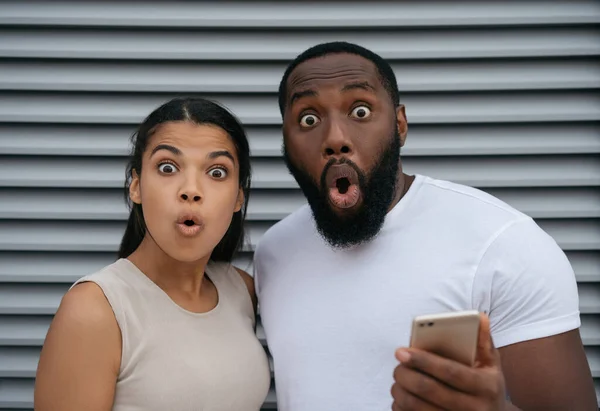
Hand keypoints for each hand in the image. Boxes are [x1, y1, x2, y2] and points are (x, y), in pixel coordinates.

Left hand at [391, 313, 507, 410]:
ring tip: (397, 382)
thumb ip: (483, 341)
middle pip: (430, 390)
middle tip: (397, 367)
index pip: (450, 371)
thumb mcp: (492, 365)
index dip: (423, 360)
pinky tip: (401, 399)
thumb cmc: (487, 386)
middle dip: (406, 376)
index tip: (401, 351)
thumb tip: (481, 316)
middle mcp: (475, 408)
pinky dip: (402, 409)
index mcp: (486, 386)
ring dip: (401, 393)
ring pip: (418, 408)